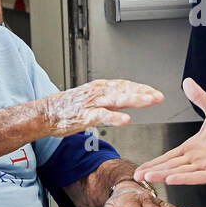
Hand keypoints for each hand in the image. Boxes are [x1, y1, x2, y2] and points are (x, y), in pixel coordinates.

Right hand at [39, 79, 163, 135]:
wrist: (46, 113)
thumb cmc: (69, 108)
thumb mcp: (94, 99)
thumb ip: (112, 100)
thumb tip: (131, 98)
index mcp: (101, 87)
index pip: (126, 85)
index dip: (142, 88)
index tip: (156, 93)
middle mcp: (98, 92)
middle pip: (124, 90)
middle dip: (143, 92)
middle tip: (159, 97)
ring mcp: (91, 103)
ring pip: (116, 99)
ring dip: (134, 100)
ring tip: (148, 102)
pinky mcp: (84, 115)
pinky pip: (101, 116)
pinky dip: (114, 118)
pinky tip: (126, 120)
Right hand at [136, 78, 205, 184]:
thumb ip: (199, 97)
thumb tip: (187, 82)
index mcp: (194, 148)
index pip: (170, 157)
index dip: (154, 162)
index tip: (139, 168)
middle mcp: (198, 159)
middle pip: (170, 167)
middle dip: (153, 171)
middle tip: (135, 176)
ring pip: (180, 173)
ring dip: (163, 175)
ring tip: (146, 178)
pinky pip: (198, 177)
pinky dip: (184, 178)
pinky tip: (171, 180)